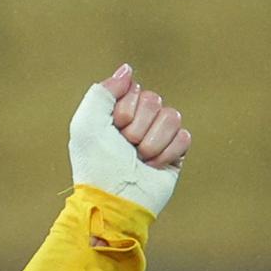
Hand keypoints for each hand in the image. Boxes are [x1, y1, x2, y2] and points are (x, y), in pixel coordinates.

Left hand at [68, 64, 191, 215]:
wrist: (116, 200)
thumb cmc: (97, 164)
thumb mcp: (86, 123)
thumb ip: (103, 91)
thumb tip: (127, 69)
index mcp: (114, 114)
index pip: (134, 89)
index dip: (126, 108)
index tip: (114, 127)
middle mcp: (136, 123)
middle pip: (154, 100)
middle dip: (139, 126)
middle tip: (126, 146)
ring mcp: (156, 138)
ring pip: (172, 116)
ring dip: (153, 141)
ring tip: (139, 159)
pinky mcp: (174, 155)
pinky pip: (184, 136)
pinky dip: (167, 153)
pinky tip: (153, 166)